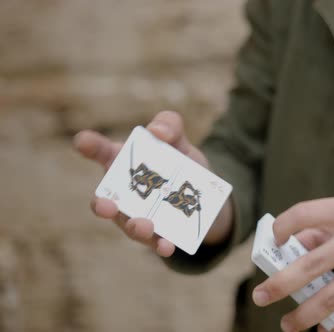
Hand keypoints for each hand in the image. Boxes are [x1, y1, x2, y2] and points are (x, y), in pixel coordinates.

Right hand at [73, 110, 233, 256]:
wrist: (204, 197)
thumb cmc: (181, 163)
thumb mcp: (180, 141)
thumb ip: (169, 124)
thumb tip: (157, 132)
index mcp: (122, 163)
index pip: (100, 152)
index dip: (90, 146)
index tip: (83, 141)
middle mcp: (122, 193)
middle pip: (104, 200)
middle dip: (102, 204)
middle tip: (105, 205)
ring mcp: (136, 216)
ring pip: (129, 225)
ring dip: (135, 227)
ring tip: (144, 226)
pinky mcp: (156, 235)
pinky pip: (155, 242)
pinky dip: (160, 245)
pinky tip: (167, 247)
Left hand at [252, 194, 333, 331]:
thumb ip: (322, 228)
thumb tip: (288, 250)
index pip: (305, 213)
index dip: (283, 227)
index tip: (274, 242)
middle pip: (312, 263)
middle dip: (281, 284)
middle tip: (260, 296)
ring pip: (331, 297)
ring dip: (304, 315)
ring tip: (287, 325)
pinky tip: (321, 327)